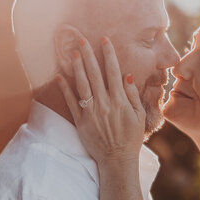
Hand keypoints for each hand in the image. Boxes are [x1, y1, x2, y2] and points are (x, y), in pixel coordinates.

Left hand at [57, 36, 145, 165]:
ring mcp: (91, 112)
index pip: (113, 72)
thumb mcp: (139, 117)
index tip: (104, 40)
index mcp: (120, 101)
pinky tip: (59, 76)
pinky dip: (65, 89)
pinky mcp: (81, 122)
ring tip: (72, 52)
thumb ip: (132, 96)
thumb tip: (127, 77)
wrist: (117, 160)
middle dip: (89, 54)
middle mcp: (104, 104)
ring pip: (82, 85)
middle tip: (82, 39)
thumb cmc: (130, 138)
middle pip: (95, 74)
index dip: (109, 54)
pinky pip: (71, 102)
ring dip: (77, 67)